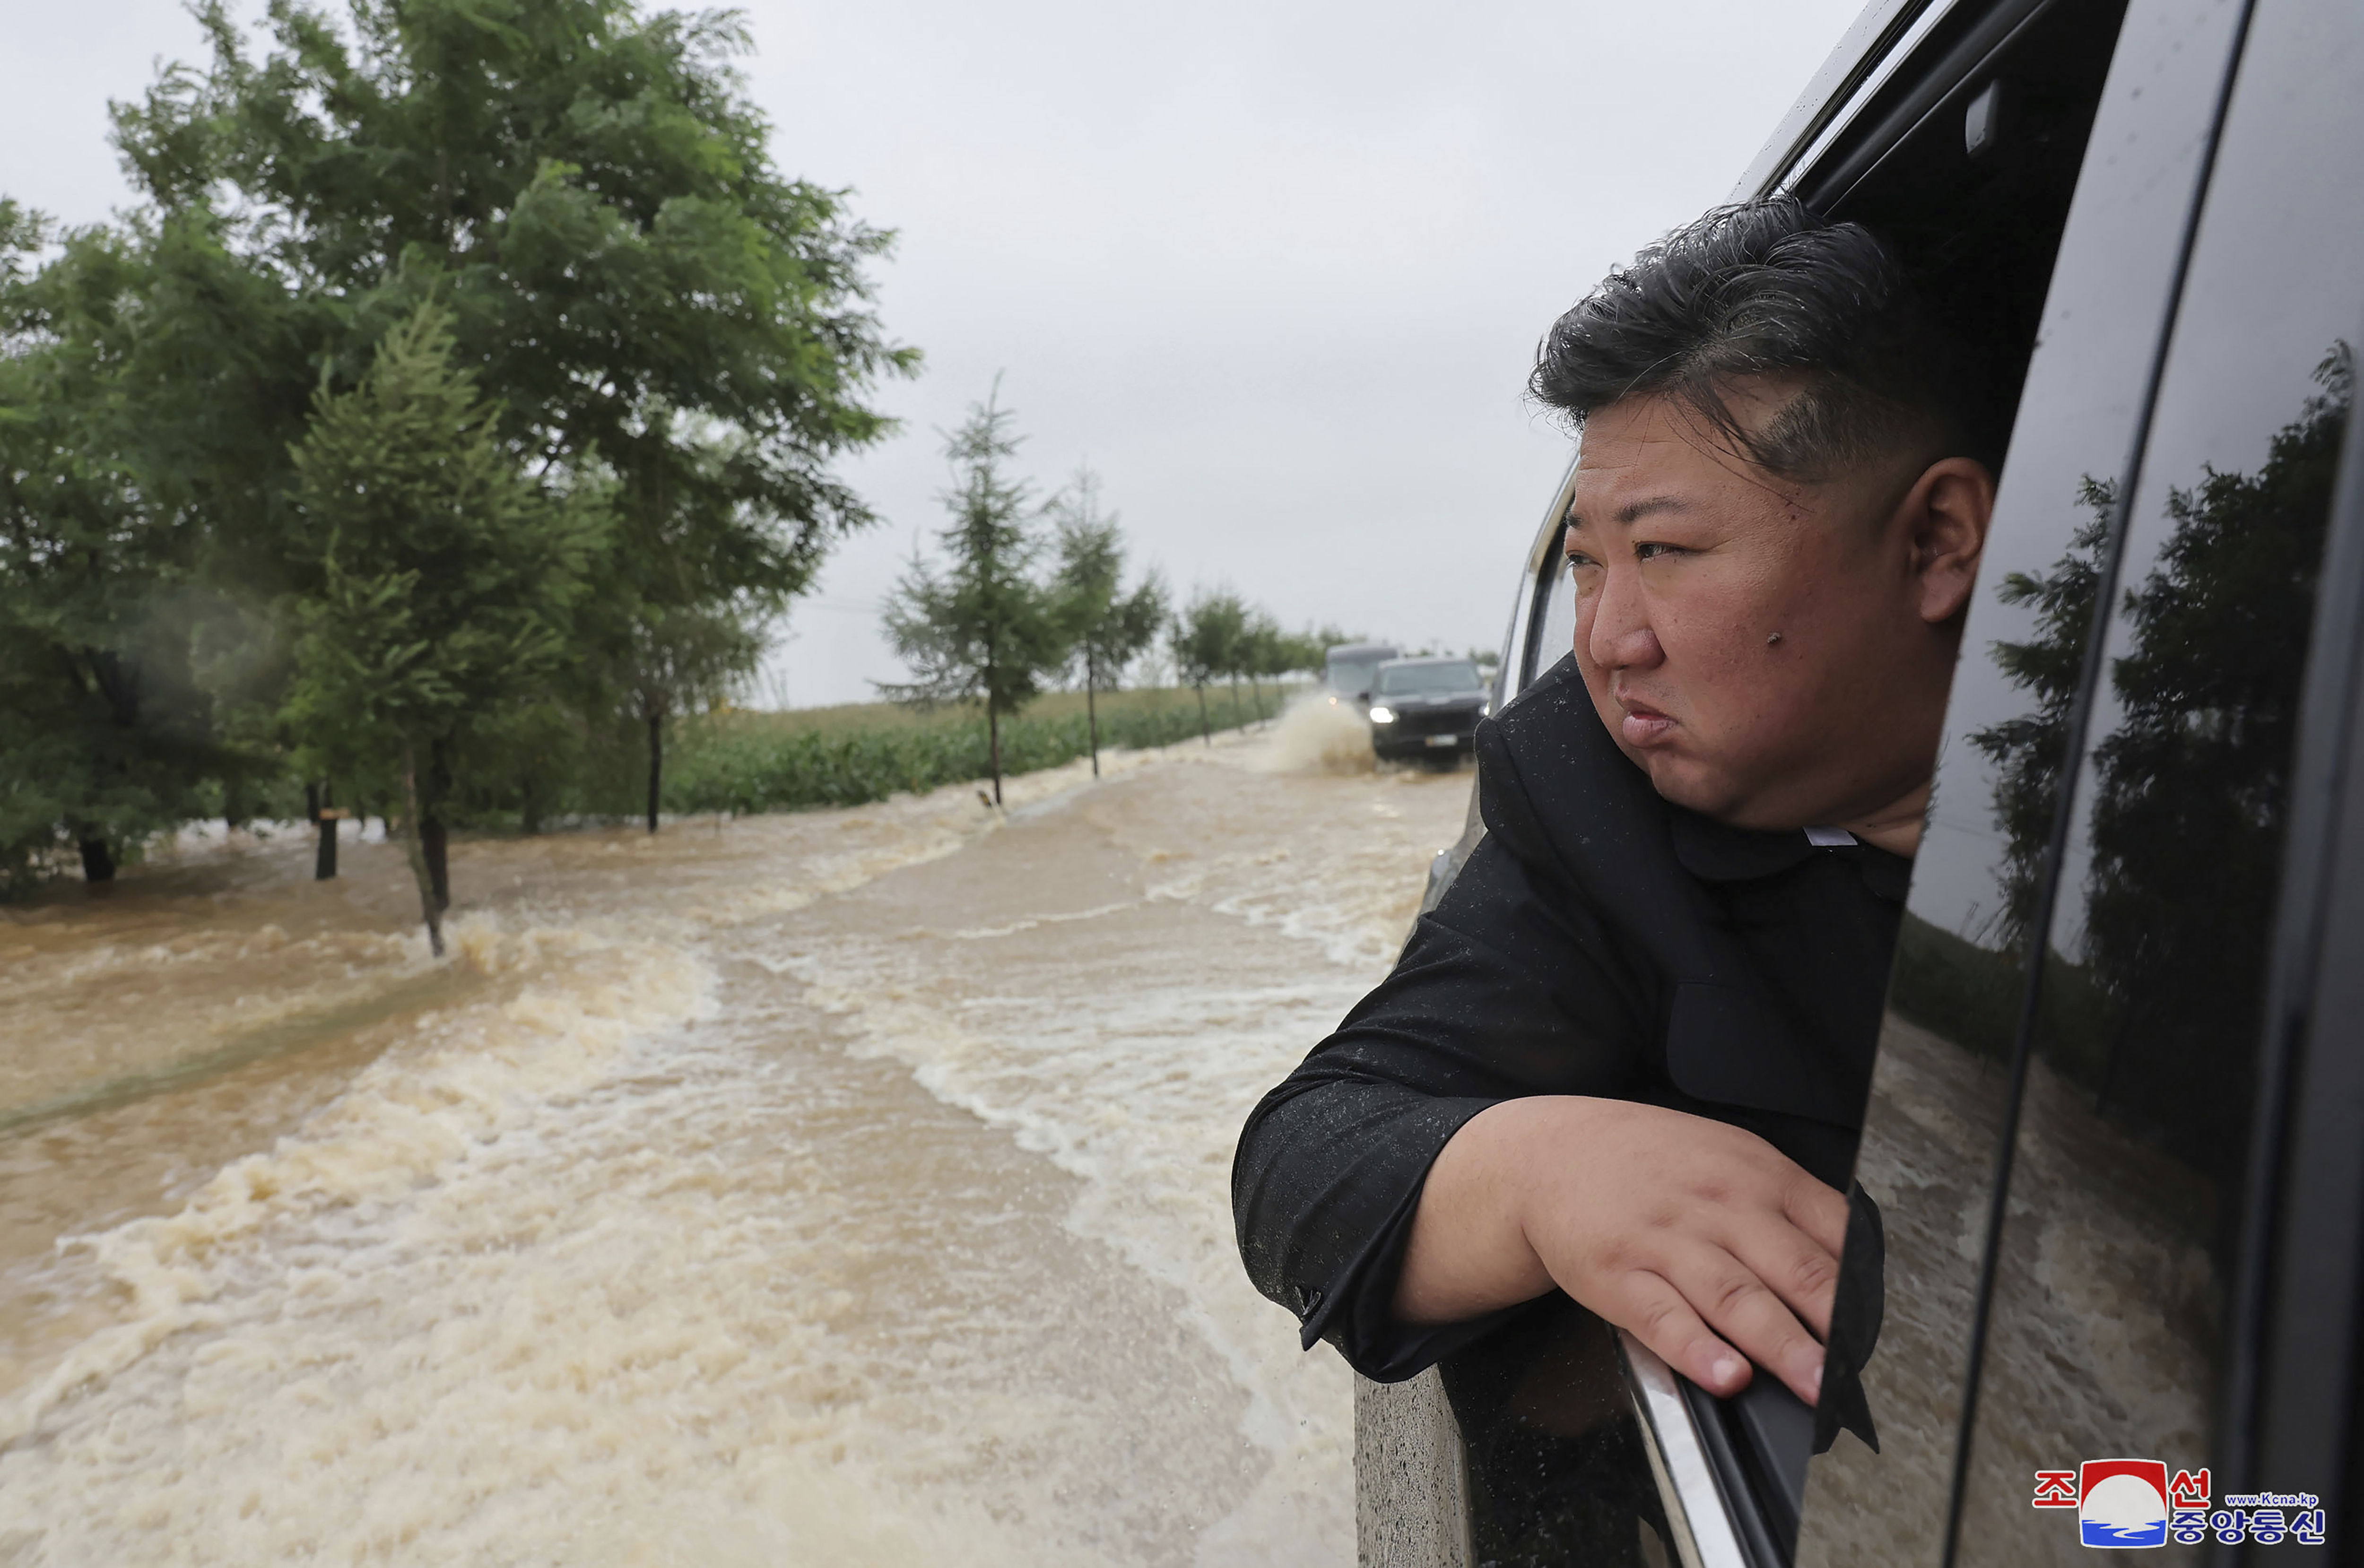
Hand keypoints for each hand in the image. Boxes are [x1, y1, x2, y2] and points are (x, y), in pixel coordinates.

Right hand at [1395, 1096, 1848, 1403]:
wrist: (1551, 1152)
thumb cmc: (1651, 1163)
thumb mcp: (1729, 1158)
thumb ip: (1793, 1206)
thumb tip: (1857, 1264)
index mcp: (1756, 1177)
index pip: (1830, 1233)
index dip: (1863, 1288)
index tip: (1884, 1333)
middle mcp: (1717, 1207)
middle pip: (1790, 1268)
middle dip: (1833, 1325)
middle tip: (1863, 1371)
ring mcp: (1665, 1242)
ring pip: (1735, 1297)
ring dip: (1780, 1345)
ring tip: (1812, 1383)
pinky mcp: (1618, 1275)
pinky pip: (1662, 1317)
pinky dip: (1695, 1348)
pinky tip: (1722, 1373)